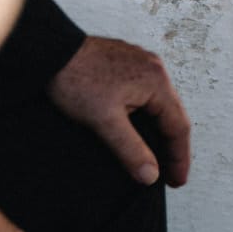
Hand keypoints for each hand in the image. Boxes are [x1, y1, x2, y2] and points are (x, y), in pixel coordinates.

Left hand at [47, 35, 190, 189]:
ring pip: (160, 103)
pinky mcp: (126, 64)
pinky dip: (149, 116)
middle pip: (173, 112)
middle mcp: (153, 67)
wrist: (52, 50)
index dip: (180, 157)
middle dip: (173, 146)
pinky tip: (141, 129)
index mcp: (155, 80)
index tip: (176, 181)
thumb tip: (151, 175)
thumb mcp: (105, 121)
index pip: (178, 125)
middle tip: (170, 175)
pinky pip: (147, 94)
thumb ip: (131, 150)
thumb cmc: (77, 80)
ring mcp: (140, 63)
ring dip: (161, 130)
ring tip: (157, 157)